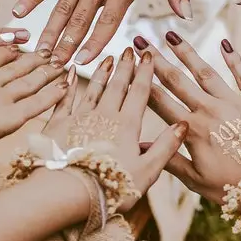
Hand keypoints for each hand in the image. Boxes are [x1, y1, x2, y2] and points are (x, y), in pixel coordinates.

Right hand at [14, 0, 189, 65]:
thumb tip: (186, 16)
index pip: (110, 19)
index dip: (96, 42)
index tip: (84, 62)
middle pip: (81, 18)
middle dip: (67, 44)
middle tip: (54, 67)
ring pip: (63, 5)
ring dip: (51, 29)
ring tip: (40, 51)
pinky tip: (20, 12)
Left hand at [38, 47, 186, 211]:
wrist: (67, 191)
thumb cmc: (110, 186)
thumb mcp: (147, 171)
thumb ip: (166, 147)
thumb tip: (183, 124)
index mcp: (127, 126)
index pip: (139, 93)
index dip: (145, 73)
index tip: (148, 55)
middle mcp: (104, 115)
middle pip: (117, 86)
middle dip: (124, 67)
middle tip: (129, 49)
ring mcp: (79, 118)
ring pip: (93, 88)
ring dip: (101, 72)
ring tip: (107, 58)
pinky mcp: (58, 125)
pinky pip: (64, 98)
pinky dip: (68, 84)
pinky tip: (69, 72)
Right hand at [138, 32, 240, 202]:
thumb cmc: (236, 189)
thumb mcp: (197, 181)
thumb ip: (169, 161)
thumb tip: (141, 148)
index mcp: (192, 130)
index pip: (160, 102)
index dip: (142, 83)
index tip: (129, 66)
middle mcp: (209, 110)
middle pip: (177, 81)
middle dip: (156, 60)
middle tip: (141, 41)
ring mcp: (235, 102)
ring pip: (205, 72)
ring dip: (187, 53)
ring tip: (172, 35)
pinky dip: (233, 58)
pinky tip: (224, 43)